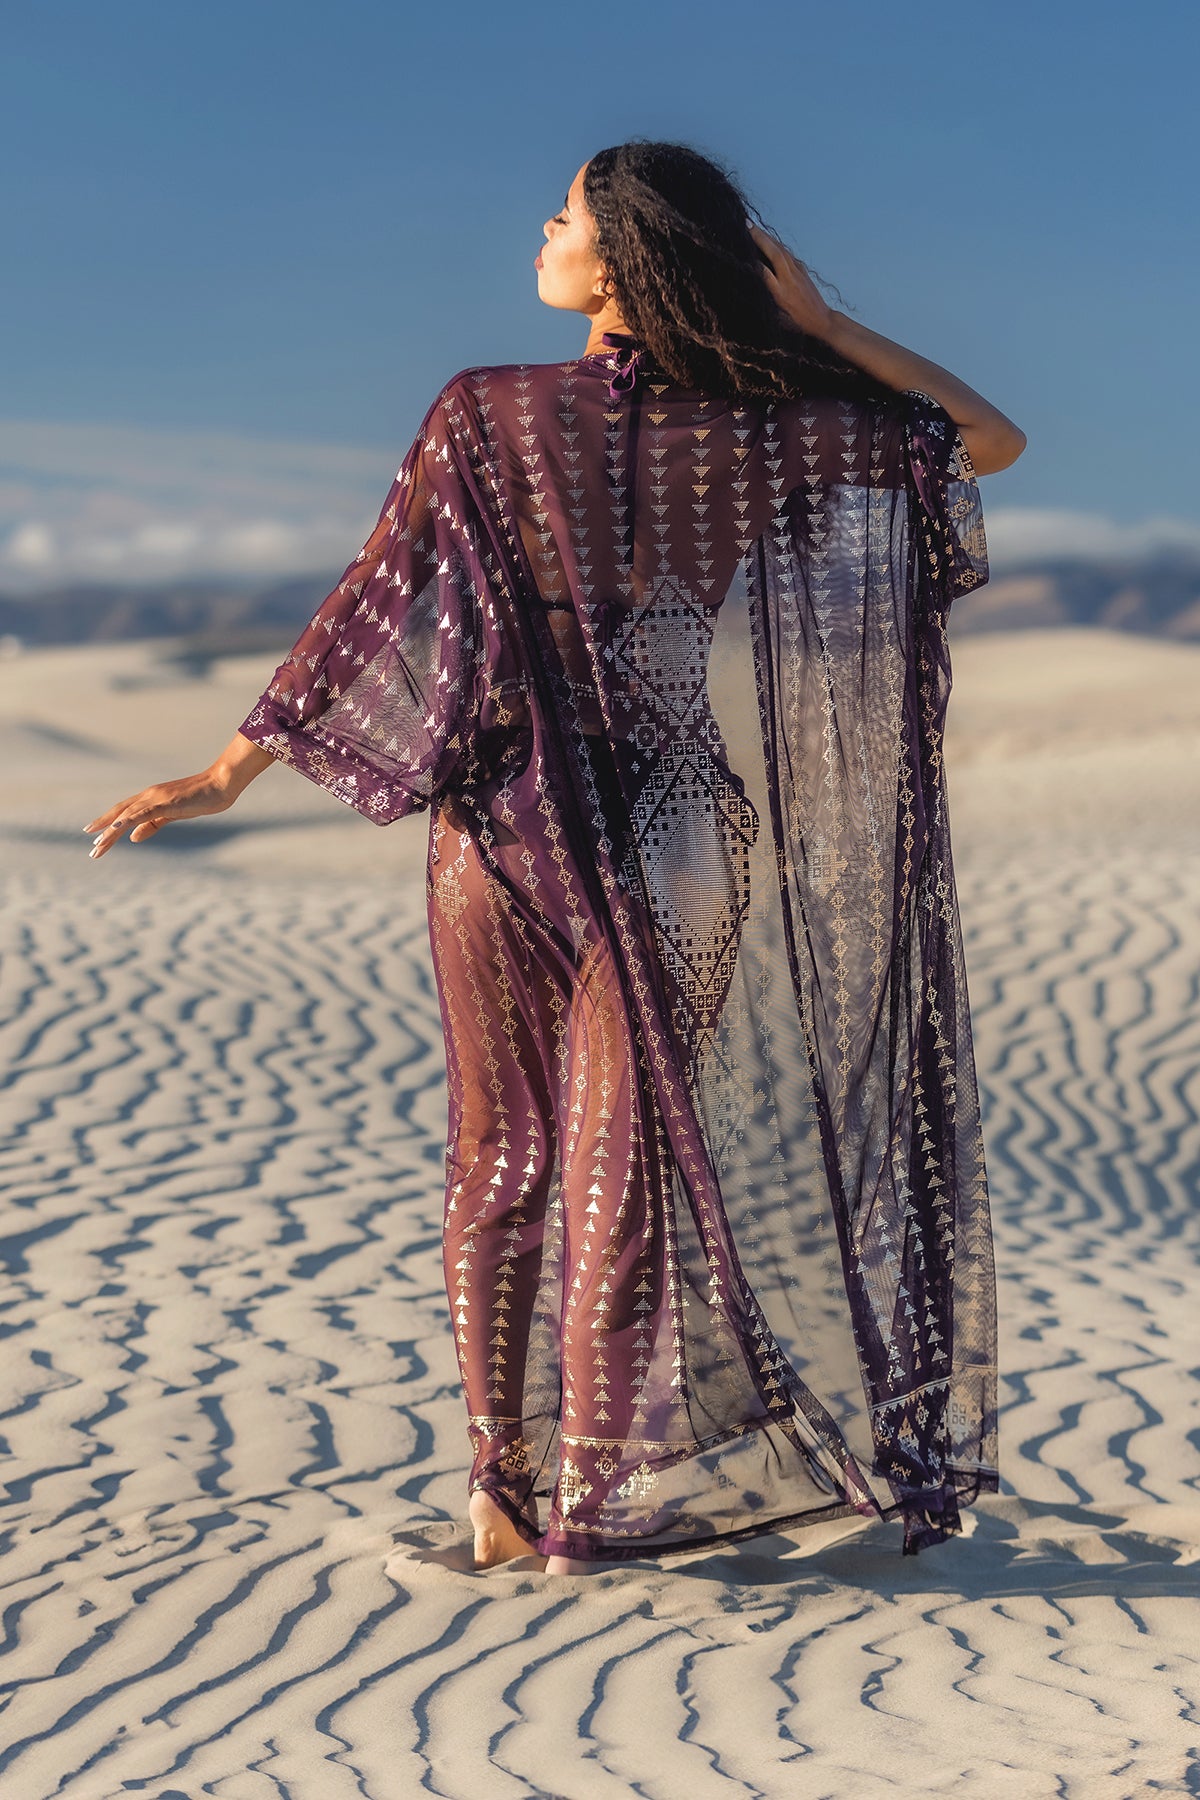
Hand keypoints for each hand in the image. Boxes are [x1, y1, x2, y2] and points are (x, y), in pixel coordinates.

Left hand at [83, 765, 240, 859]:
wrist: (220, 785)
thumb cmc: (202, 798)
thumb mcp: (174, 815)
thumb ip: (153, 825)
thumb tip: (133, 838)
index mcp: (150, 799)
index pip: (123, 812)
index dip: (106, 822)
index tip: (94, 836)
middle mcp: (149, 796)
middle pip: (120, 814)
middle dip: (103, 831)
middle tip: (92, 850)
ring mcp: (156, 798)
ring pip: (127, 815)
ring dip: (111, 831)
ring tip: (98, 845)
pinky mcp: (166, 802)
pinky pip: (143, 812)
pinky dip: (128, 819)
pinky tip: (116, 827)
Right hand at [749, 224, 836, 340]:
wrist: (821, 319)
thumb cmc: (797, 322)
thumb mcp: (778, 317)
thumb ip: (767, 300)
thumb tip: (754, 285)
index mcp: (782, 293)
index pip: (765, 273)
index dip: (754, 262)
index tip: (742, 251)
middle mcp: (790, 279)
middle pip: (774, 253)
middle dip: (760, 238)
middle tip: (747, 224)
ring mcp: (798, 272)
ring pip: (781, 250)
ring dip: (768, 237)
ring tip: (754, 227)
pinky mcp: (802, 269)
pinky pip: (787, 253)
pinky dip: (777, 244)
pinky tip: (770, 240)